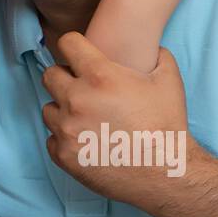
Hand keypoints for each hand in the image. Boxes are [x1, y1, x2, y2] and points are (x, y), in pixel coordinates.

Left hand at [41, 32, 202, 209]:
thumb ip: (157, 56)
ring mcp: (67, 129)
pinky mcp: (63, 155)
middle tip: (82, 89)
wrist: (165, 173)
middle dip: (65, 78)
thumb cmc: (167, 125)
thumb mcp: (168, 80)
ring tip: (85, 118)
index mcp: (100, 77)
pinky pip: (51, 138)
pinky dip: (64, 138)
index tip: (79, 54)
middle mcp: (77, 99)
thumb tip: (151, 48)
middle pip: (50, 75)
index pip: (67, 43)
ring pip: (49, 108)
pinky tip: (85, 140)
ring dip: (63, 110)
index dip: (74, 46)